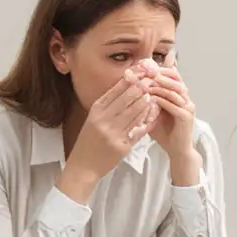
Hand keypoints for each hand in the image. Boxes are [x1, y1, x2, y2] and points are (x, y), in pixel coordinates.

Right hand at [61, 68, 156, 195]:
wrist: (83, 165)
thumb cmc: (89, 140)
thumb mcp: (93, 118)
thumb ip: (108, 104)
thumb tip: (126, 85)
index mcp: (96, 110)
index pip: (116, 90)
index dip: (131, 79)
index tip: (141, 71)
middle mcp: (104, 120)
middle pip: (128, 98)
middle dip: (142, 87)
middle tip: (152, 80)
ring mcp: (113, 134)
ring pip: (135, 113)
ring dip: (146, 103)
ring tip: (153, 96)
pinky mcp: (122, 146)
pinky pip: (138, 130)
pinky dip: (147, 121)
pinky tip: (153, 115)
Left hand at [142, 60, 201, 179]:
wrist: (176, 150)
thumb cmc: (164, 132)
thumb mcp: (154, 111)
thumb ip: (148, 99)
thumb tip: (132, 86)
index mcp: (180, 94)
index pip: (173, 74)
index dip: (160, 68)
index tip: (144, 66)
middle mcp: (186, 98)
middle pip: (175, 78)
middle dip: (160, 73)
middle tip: (145, 71)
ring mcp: (188, 107)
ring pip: (174, 90)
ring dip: (159, 85)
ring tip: (145, 82)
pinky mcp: (186, 117)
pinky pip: (173, 105)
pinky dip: (161, 100)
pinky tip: (150, 99)